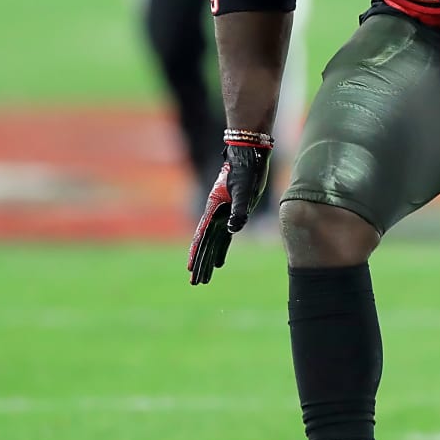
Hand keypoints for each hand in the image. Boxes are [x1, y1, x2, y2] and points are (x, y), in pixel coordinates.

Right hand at [187, 132, 272, 284]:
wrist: (249, 155)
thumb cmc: (245, 170)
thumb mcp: (243, 189)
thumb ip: (238, 210)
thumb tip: (232, 230)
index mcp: (214, 210)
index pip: (202, 237)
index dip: (196, 254)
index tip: (190, 270)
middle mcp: (216, 215)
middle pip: (205, 245)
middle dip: (200, 264)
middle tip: (195, 284)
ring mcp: (224, 215)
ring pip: (214, 244)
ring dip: (209, 261)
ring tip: (204, 278)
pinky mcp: (234, 213)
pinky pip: (224, 237)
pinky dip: (221, 250)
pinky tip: (219, 262)